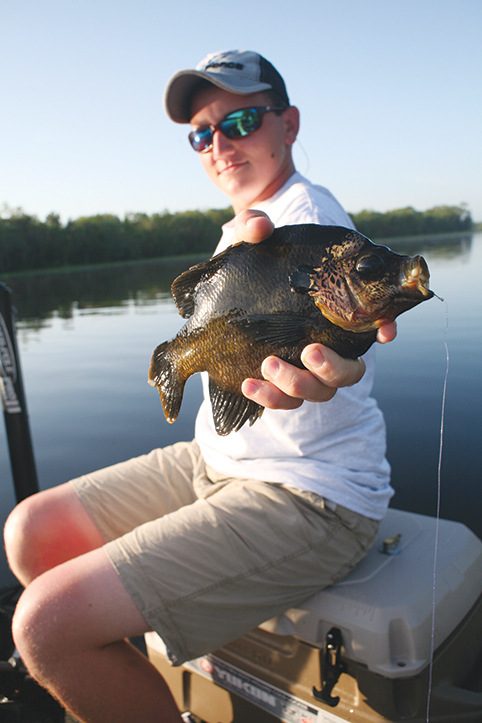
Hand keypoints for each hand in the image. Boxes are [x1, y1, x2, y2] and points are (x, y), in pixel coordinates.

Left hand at [235, 210, 396, 409]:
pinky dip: (270, 398)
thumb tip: (259, 227)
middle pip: (349, 373)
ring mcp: (306, 369)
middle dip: (332, 368)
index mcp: (336, 311)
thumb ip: (255, 226)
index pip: (374, 324)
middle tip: (309, 351)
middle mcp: (330, 345)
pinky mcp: (281, 383)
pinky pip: (285, 401)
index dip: (384, 329)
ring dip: (297, 385)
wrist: (227, 291)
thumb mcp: (254, 240)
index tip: (384, 331)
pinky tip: (248, 384)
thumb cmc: (257, 262)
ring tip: (267, 365)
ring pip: (319, 392)